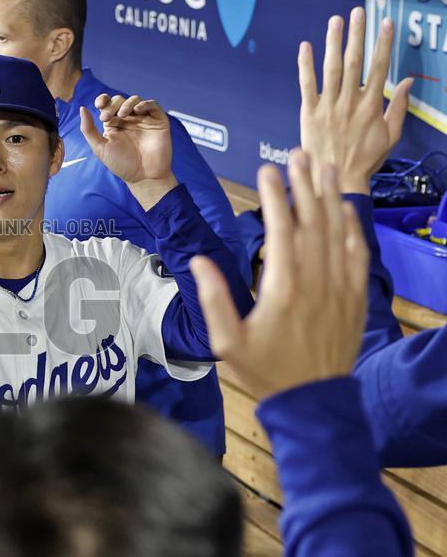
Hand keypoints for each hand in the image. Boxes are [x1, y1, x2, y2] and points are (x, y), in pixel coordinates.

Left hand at [79, 94, 175, 209]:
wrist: (143, 177)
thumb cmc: (121, 165)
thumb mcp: (100, 148)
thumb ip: (89, 129)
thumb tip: (82, 108)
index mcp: (114, 124)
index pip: (107, 104)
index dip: (103, 99)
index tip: (99, 104)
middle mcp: (128, 120)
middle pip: (119, 101)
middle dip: (112, 105)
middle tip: (107, 117)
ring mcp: (143, 119)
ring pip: (135, 100)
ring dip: (127, 104)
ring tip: (122, 115)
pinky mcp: (157, 121)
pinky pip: (152, 105)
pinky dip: (145, 104)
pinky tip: (137, 110)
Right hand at [190, 151, 368, 400]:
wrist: (312, 401)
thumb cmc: (265, 371)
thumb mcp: (226, 341)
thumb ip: (214, 298)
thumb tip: (198, 261)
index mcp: (282, 288)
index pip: (280, 229)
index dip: (274, 195)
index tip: (267, 170)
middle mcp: (315, 281)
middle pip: (312, 220)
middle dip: (304, 184)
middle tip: (297, 154)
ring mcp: (339, 287)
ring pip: (337, 231)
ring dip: (330, 197)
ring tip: (324, 167)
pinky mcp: (355, 297)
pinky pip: (357, 254)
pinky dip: (352, 227)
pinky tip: (346, 209)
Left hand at [299, 7, 412, 194]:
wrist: (335, 179)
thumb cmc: (364, 160)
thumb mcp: (390, 136)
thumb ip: (398, 107)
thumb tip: (407, 83)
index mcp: (371, 105)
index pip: (379, 67)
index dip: (383, 43)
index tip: (386, 23)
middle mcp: (349, 102)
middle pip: (354, 61)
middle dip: (357, 34)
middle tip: (358, 12)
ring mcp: (328, 106)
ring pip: (331, 68)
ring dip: (333, 42)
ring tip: (336, 20)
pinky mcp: (309, 113)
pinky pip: (306, 85)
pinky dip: (306, 65)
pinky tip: (306, 46)